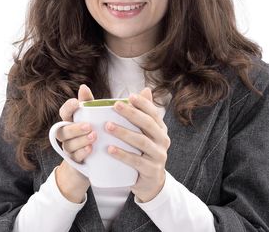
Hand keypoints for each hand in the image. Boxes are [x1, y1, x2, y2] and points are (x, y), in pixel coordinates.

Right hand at [55, 84, 96, 201]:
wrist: (94, 159)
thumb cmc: (93, 131)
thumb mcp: (93, 117)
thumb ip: (88, 103)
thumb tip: (83, 86)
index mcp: (70, 121)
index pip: (64, 112)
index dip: (68, 107)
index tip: (76, 102)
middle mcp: (67, 135)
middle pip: (63, 131)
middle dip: (75, 128)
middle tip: (89, 125)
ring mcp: (69, 148)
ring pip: (69, 144)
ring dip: (81, 140)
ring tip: (94, 136)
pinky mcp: (75, 160)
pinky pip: (75, 157)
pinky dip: (82, 152)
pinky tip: (91, 149)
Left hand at [105, 88, 169, 202]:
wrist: (150, 182)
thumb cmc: (142, 152)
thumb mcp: (144, 133)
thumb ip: (142, 113)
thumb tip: (145, 89)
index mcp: (160, 129)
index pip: (153, 113)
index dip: (143, 103)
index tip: (129, 96)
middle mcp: (162, 140)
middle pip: (148, 124)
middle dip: (131, 113)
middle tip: (115, 106)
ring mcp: (159, 156)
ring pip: (142, 142)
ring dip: (124, 132)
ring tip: (108, 126)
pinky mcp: (151, 171)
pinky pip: (136, 161)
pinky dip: (122, 154)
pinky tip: (109, 148)